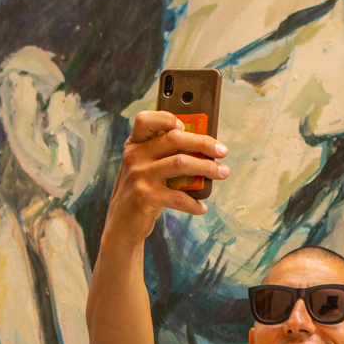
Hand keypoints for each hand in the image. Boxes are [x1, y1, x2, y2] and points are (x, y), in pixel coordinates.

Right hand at [104, 110, 229, 245]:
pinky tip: (202, 207)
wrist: (121, 225)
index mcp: (135, 144)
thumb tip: (205, 148)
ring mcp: (138, 175)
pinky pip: (178, 197)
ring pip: (181, 163)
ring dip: (207, 168)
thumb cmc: (143, 192)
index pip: (146, 119)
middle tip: (223, 151)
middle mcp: (135, 156)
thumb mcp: (148, 169)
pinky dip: (194, 203)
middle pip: (174, 138)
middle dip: (204, 142)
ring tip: (223, 173)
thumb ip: (166, 156)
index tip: (188, 126)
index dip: (168, 118)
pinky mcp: (144, 196)